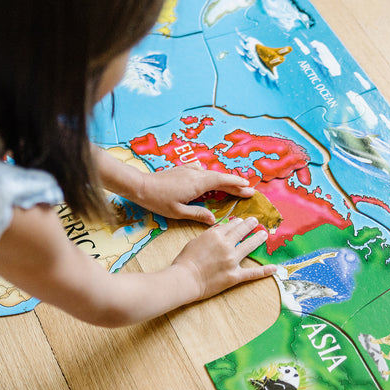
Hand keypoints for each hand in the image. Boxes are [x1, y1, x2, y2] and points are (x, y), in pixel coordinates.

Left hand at [137, 164, 255, 224]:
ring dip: (223, 180)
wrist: (140, 186)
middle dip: (235, 183)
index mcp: (198, 184)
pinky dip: (211, 176)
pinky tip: (210, 180)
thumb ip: (197, 214)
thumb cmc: (158, 201)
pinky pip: (202, 171)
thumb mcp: (178, 212)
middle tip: (248, 190)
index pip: (223, 182)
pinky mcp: (182, 169)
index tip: (249, 188)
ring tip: (233, 187)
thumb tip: (213, 220)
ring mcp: (189, 170)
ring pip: (211, 174)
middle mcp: (196, 174)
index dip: (237, 185)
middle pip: (220, 177)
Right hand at [171, 216, 276, 301]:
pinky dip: (264, 271)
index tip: (241, 221)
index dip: (237, 222)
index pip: (230, 225)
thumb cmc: (185, 260)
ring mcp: (232, 261)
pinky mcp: (234, 276)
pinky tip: (274, 268)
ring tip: (264, 235)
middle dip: (250, 225)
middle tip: (256, 222)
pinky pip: (252, 273)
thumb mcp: (196, 241)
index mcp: (216, 235)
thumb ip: (210, 235)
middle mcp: (226, 245)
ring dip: (258, 239)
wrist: (185, 279)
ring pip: (249, 246)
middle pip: (242, 231)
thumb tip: (220, 230)